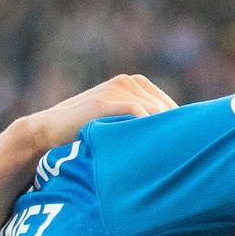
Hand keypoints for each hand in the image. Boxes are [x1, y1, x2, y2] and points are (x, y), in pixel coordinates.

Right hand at [21, 74, 176, 153]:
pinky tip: (152, 144)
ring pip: (154, 109)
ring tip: (171, 154)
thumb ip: (141, 120)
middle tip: (182, 154)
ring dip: (163, 131)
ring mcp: (115, 88)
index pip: (169, 105)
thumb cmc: (88, 129)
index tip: (183, 148)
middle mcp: (128, 81)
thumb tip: (174, 139)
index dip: (179, 126)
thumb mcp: (118, 120)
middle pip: (165, 107)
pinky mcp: (104, 101)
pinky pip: (136, 111)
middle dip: (173, 130)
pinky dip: (147, 126)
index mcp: (135, 83)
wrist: (51, 129)